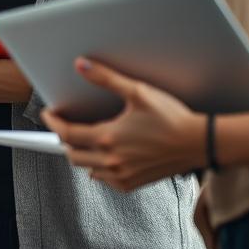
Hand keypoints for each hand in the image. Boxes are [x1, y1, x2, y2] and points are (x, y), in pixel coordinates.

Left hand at [41, 58, 205, 191]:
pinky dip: (97, 168)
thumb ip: (106, 78)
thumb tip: (82, 65)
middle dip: (64, 139)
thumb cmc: (172, 118)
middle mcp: (112, 160)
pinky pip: (104, 180)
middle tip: (65, 124)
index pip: (67, 133)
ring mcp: (122, 175)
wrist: (199, 143)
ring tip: (83, 138)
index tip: (49, 114)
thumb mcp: (138, 92)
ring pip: (87, 168)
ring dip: (80, 154)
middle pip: (72, 154)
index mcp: (108, 138)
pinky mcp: (132, 183)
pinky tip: (103, 156)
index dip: (53, 123)